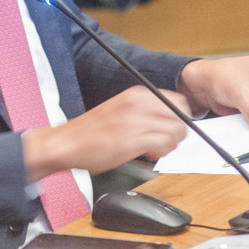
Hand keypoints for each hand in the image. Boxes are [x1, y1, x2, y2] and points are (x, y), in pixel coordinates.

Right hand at [23, 86, 188, 180]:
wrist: (67, 143)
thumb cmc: (92, 131)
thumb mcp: (122, 110)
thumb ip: (145, 111)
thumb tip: (170, 119)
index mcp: (137, 94)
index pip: (178, 100)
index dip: (180, 118)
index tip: (173, 128)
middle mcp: (139, 104)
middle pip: (181, 115)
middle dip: (179, 131)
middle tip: (168, 141)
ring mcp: (136, 122)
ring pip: (175, 131)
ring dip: (171, 145)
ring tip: (155, 149)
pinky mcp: (133, 141)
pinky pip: (164, 144)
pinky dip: (162, 152)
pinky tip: (149, 154)